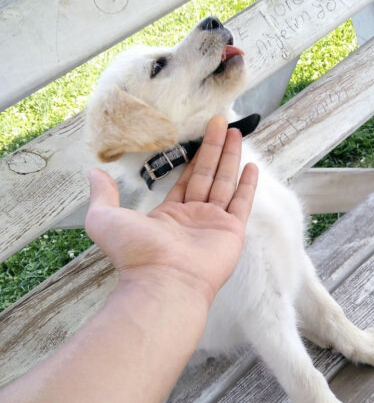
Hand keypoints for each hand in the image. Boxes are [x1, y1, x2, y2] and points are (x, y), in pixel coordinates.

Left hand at [85, 116, 257, 306]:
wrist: (164, 280)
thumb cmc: (135, 252)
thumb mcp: (105, 218)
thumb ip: (103, 194)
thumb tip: (93, 172)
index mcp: (169, 215)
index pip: (185, 180)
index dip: (192, 157)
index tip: (198, 136)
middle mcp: (194, 217)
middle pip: (207, 174)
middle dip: (213, 148)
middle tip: (220, 122)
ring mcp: (214, 224)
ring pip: (224, 182)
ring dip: (230, 157)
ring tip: (234, 131)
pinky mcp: (232, 230)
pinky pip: (242, 203)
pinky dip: (248, 185)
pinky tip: (251, 166)